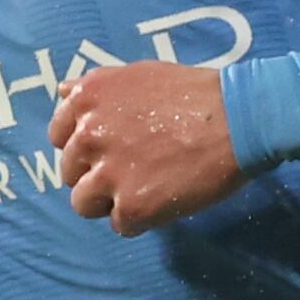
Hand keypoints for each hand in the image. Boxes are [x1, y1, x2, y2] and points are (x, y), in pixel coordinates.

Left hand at [50, 62, 247, 235]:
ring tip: (145, 191)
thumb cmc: (196, 92)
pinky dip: (140, 219)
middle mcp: (88, 135)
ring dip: (110, 202)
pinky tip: (164, 200)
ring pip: (84, 204)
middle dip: (97, 174)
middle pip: (71, 173)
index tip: (111, 149)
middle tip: (135, 170)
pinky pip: (120, 225)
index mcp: (86, 100)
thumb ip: (96, 85)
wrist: (240, 118)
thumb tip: (63, 92)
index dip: (85, 147)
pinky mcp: (133, 205)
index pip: (59, 137)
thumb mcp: (138, 73)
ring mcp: (108, 173)